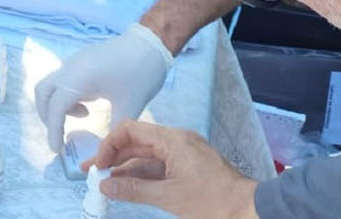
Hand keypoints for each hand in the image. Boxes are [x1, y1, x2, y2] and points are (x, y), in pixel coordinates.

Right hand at [35, 23, 172, 151]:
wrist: (149, 43)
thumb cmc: (140, 73)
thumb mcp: (130, 106)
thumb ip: (113, 130)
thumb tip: (104, 152)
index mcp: (79, 78)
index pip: (56, 107)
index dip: (53, 130)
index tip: (56, 150)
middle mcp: (69, 68)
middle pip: (42, 92)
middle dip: (47, 116)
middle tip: (60, 134)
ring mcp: (73, 62)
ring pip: (50, 85)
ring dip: (56, 105)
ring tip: (83, 116)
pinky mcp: (79, 61)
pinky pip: (61, 80)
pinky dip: (65, 96)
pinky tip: (88, 104)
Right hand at [89, 121, 259, 218]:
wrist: (249, 210)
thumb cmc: (212, 201)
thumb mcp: (169, 197)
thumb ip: (134, 190)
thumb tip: (105, 185)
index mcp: (172, 139)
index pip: (130, 130)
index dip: (109, 145)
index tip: (98, 165)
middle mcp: (176, 140)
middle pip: (136, 142)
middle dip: (112, 157)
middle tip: (92, 172)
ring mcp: (183, 153)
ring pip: (146, 156)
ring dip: (126, 168)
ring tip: (105, 182)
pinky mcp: (189, 166)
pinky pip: (159, 166)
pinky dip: (142, 175)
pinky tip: (127, 186)